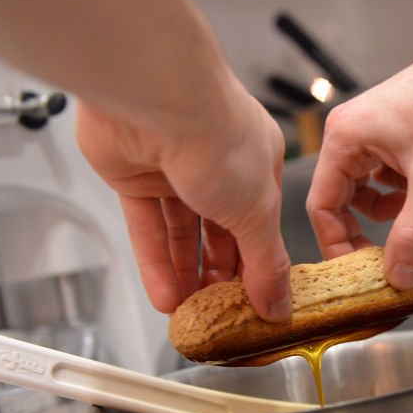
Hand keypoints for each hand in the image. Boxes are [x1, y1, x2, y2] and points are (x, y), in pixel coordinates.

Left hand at [76, 77, 292, 321]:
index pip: (261, 225)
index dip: (259, 266)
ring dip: (186, 274)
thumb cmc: (218, 133)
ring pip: (181, 232)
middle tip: (222, 313)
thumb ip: (266, 263)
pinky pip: (147, 228)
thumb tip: (279, 305)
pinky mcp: (134, 174)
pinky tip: (165, 296)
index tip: (258, 303)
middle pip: (220, 231)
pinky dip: (155, 264)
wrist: (155, 98)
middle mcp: (218, 163)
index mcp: (259, 163)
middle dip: (220, 275)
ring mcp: (174, 167)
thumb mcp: (258, 212)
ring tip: (191, 314)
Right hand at [306, 25, 412, 288]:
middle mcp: (353, 133)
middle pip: (341, 201)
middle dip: (365, 233)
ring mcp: (375, 134)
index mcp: (345, 136)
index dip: (338, 246)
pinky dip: (405, 195)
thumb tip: (399, 276)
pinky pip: (388, 179)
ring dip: (389, 214)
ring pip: (367, 193)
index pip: (321, 207)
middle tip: (387, 262)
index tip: (359, 274)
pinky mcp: (397, 137)